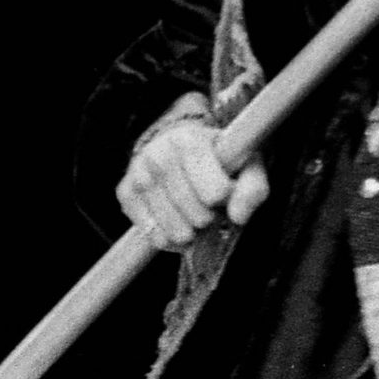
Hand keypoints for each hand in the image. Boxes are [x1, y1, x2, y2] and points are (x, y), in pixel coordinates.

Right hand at [116, 120, 268, 249]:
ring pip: (171, 230)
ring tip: (195, 216)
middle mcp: (159, 153)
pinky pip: (151, 235)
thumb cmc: (218, 157)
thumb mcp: (245, 163)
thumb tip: (239, 217)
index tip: (225, 190)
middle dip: (209, 219)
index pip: (216, 192)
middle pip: (195, 214)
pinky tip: (176, 221)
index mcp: (190, 140)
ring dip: (190, 233)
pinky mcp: (125, 192)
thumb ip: (253, 188)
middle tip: (210, 207)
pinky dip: (168, 238)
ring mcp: (139, 173)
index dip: (225, 199)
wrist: (180, 142)